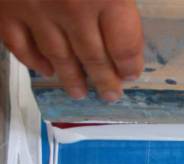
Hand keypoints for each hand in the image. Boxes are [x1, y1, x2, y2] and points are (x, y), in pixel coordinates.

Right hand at [0, 0, 143, 100]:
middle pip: (93, 57)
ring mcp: (36, 10)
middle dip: (104, 81)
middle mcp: (72, 8)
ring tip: (80, 93)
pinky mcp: (5, 9)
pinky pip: (19, 44)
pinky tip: (46, 70)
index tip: (130, 75)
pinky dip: (33, 61)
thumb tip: (123, 33)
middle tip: (110, 95)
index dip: (129, 66)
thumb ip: (116, 1)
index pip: (123, 46)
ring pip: (59, 57)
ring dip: (72, 79)